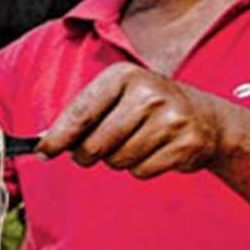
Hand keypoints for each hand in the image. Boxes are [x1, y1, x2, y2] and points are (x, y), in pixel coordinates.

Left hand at [37, 62, 226, 179]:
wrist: (206, 118)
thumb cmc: (146, 109)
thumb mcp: (114, 99)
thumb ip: (80, 118)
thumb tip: (43, 146)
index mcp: (122, 77)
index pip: (79, 114)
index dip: (57, 139)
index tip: (43, 153)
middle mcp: (148, 93)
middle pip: (95, 145)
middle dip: (88, 155)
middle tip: (95, 151)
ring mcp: (171, 118)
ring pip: (117, 161)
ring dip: (118, 161)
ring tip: (135, 143)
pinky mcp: (186, 144)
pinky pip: (141, 172)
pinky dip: (141, 168)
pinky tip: (155, 151)